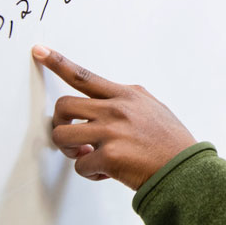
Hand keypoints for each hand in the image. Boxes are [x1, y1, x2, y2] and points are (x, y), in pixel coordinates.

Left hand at [33, 45, 196, 190]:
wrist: (186, 170)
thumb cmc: (171, 144)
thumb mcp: (153, 109)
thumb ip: (128, 102)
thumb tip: (107, 105)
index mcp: (127, 95)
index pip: (85, 76)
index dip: (59, 63)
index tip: (40, 52)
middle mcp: (117, 109)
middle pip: (64, 106)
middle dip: (60, 124)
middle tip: (71, 138)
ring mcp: (112, 131)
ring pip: (63, 135)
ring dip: (69, 150)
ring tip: (85, 155)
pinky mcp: (109, 156)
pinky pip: (80, 164)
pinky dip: (90, 172)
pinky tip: (107, 172)